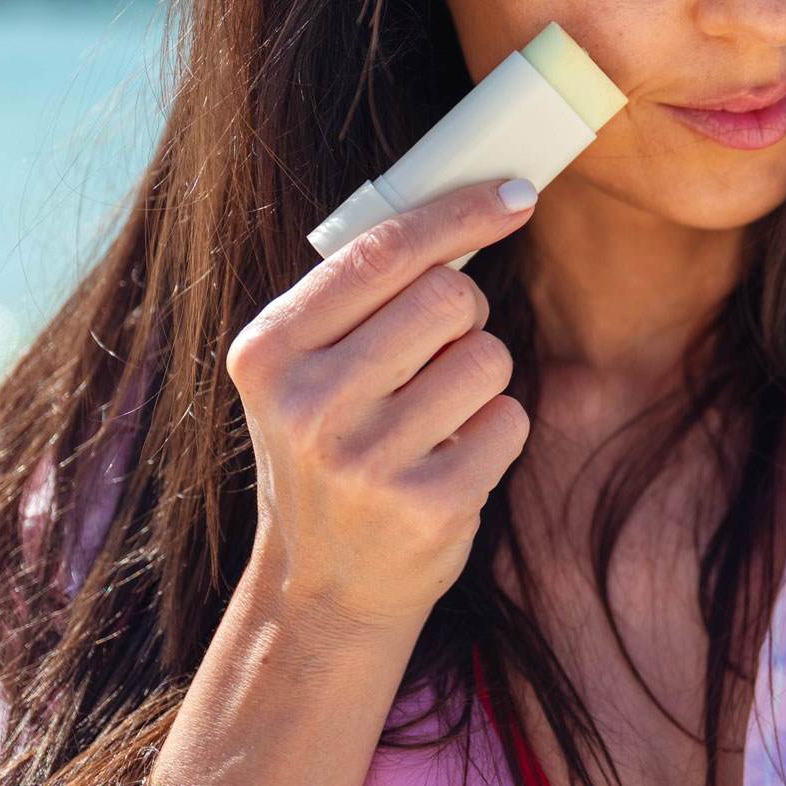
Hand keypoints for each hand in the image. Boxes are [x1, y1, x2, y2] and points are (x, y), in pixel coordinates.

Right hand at [226, 177, 537, 631]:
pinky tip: (451, 460)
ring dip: (481, 378)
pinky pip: (509, 419)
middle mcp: (308, 403)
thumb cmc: (332, 452)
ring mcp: (366, 460)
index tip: (515, 195)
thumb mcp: (307, 372)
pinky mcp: (427, 504)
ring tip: (437, 418)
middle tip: (439, 354)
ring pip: (488, 356)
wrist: (324, 590)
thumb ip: (362, 297)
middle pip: (448, 297)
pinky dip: (496, 431)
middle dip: (465, 315)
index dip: (459, 214)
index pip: (380, 252)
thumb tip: (469, 208)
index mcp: (269, 352)